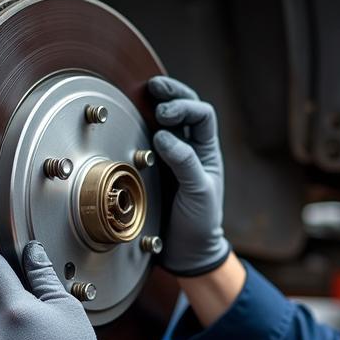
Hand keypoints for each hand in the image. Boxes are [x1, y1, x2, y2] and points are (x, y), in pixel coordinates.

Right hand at [148, 75, 230, 275]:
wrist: (186, 251)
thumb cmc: (199, 223)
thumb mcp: (198, 192)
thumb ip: (184, 162)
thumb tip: (163, 135)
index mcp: (207, 152)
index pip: (201, 115)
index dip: (184, 108)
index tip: (165, 116)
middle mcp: (190, 148)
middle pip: (185, 108)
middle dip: (171, 93)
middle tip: (153, 88)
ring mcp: (171, 157)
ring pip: (166, 120)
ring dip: (156, 104)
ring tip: (145, 93)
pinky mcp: (153, 167)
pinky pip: (148, 139)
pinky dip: (142, 125)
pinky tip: (132, 118)